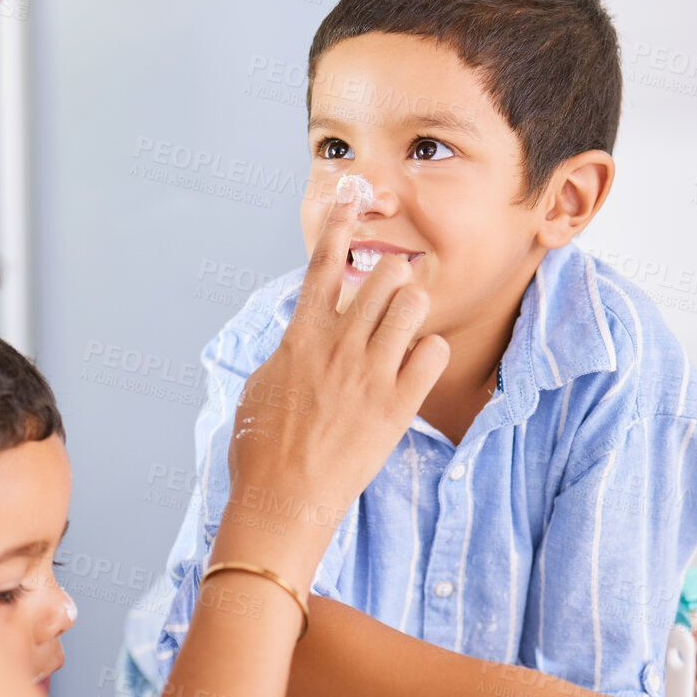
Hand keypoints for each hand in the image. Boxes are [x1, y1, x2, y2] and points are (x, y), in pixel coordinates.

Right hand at [221, 194, 448, 567]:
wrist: (283, 499)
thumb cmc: (261, 448)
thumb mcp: (261, 385)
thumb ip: (287, 352)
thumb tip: (300, 338)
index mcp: (301, 336)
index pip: (323, 263)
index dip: (340, 224)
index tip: (352, 197)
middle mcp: (339, 346)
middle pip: (383, 275)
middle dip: (392, 276)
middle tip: (391, 295)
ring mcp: (370, 374)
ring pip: (413, 305)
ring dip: (414, 309)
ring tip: (406, 328)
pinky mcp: (397, 405)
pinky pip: (435, 354)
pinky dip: (432, 354)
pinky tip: (420, 366)